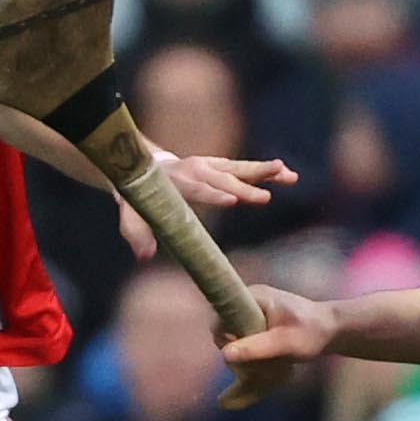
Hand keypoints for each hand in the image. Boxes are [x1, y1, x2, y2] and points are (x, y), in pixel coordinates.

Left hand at [118, 150, 296, 255]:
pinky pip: (245, 168)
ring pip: (240, 168)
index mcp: (176, 182)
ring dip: (265, 171)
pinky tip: (288, 174)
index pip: (197, 189)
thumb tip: (145, 255)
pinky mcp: (220, 165)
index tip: (232, 200)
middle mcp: (195, 169)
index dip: (213, 194)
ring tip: (288, 175)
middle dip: (244, 187)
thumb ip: (137, 234)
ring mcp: (209, 165)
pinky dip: (266, 170)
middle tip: (264, 198)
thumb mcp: (131, 216)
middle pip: (223, 178)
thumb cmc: (138, 198)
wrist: (142, 168)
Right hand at [217, 282, 336, 398]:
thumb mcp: (284, 343)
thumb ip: (255, 348)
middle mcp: (249, 299)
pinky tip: (267, 357)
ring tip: (266, 359)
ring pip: (234, 335)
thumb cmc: (312, 333)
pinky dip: (252, 350)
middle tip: (257, 360)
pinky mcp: (259, 320)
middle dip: (236, 348)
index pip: (219, 316)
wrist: (334, 329)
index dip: (223, 337)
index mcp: (252, 297)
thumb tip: (225, 354)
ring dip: (245, 351)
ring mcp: (253, 309)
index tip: (239, 352)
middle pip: (224, 327)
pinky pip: (244, 336)